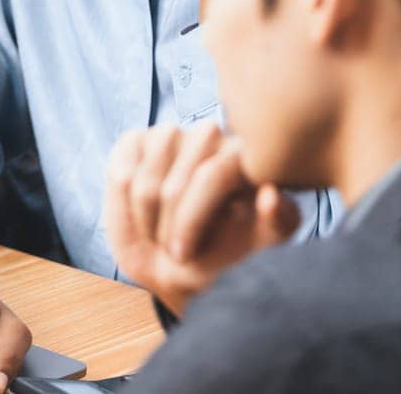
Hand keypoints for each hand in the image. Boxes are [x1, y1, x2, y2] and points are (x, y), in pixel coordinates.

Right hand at [104, 122, 298, 317]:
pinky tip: (138, 213)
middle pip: (179, 176)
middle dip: (169, 218)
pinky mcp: (135, 142)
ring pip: (148, 172)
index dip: (191, 218)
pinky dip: (124, 198)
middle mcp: (209, 137)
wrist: (176, 265)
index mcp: (244, 155)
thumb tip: (270, 194)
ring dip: (147, 213)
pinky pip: (122, 167)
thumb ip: (279, 223)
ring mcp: (170, 136)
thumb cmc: (224, 254)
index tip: (184, 256)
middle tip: (172, 248)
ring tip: (157, 233)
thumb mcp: (260, 246)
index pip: (213, 174)